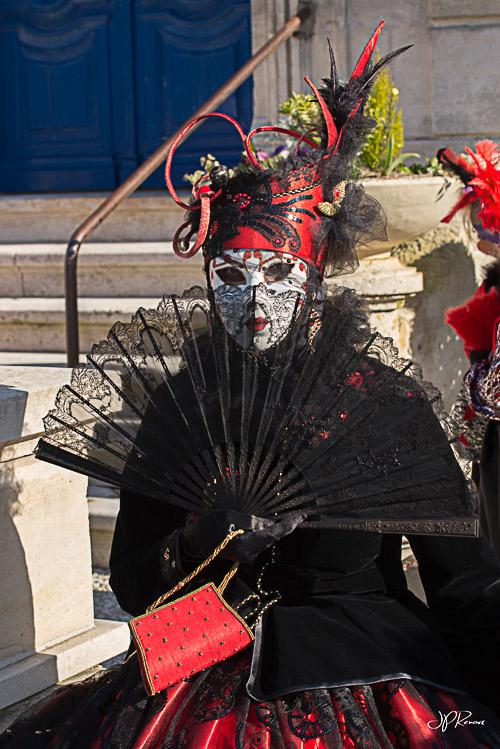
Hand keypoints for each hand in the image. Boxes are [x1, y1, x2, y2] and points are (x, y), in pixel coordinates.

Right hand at [179, 510, 301, 566]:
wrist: (193, 544)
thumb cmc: (208, 527)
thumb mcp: (228, 517)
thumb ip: (250, 520)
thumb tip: (268, 523)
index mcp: (246, 546)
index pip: (273, 534)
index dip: (288, 525)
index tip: (301, 516)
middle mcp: (249, 555)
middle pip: (272, 537)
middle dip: (284, 526)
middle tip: (299, 515)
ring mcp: (247, 556)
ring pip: (266, 539)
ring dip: (275, 528)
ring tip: (284, 518)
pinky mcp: (245, 553)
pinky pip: (259, 540)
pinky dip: (266, 532)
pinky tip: (269, 524)